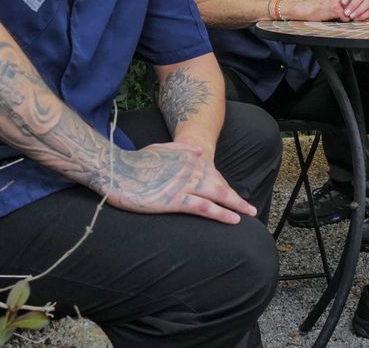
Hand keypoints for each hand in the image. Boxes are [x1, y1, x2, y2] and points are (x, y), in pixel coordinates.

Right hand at [94, 141, 256, 223]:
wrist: (117, 169)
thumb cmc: (135, 162)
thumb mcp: (161, 149)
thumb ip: (182, 151)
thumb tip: (200, 151)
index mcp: (187, 160)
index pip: (212, 175)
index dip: (225, 187)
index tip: (236, 197)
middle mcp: (190, 171)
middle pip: (219, 186)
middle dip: (236, 199)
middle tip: (252, 209)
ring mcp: (184, 185)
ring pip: (217, 196)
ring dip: (235, 206)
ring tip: (248, 214)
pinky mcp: (174, 200)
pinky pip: (203, 207)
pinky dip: (220, 213)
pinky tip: (231, 219)